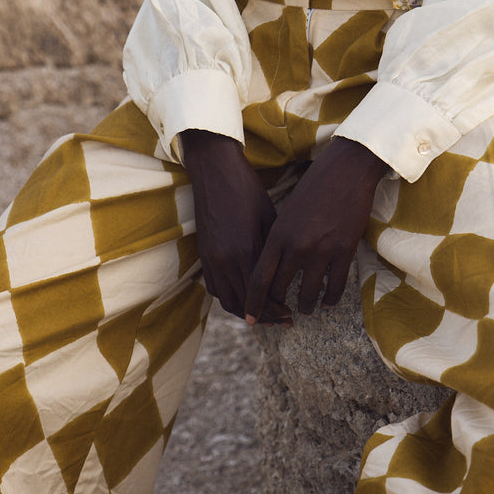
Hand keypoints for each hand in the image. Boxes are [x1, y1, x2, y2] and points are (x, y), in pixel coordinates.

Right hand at [180, 129, 291, 325]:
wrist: (215, 172)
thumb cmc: (247, 190)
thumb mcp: (269, 217)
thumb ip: (274, 248)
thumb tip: (287, 271)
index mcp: (246, 250)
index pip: (261, 293)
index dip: (276, 309)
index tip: (290, 316)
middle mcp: (226, 260)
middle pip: (244, 303)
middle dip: (264, 316)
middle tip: (282, 321)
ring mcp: (211, 259)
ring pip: (227, 300)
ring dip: (245, 311)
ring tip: (264, 315)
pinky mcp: (203, 255)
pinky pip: (215, 288)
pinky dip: (229, 298)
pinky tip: (243, 297)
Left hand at [244, 137, 388, 321]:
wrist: (345, 170)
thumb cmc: (314, 186)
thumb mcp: (286, 211)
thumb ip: (278, 238)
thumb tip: (273, 263)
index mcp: (278, 235)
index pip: (259, 279)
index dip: (253, 303)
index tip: (250, 318)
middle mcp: (296, 246)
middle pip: (280, 289)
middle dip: (278, 306)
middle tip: (280, 313)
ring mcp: (321, 250)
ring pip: (308, 294)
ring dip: (305, 306)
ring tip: (305, 309)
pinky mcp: (344, 250)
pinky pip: (335, 286)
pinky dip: (331, 298)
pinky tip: (328, 301)